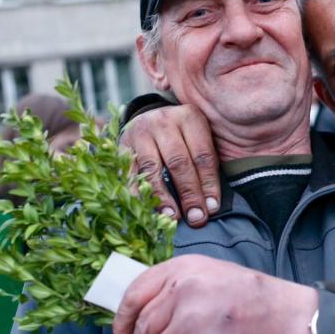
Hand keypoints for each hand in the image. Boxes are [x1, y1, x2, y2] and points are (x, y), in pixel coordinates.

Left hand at [111, 255, 318, 333]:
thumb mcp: (211, 274)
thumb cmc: (251, 297)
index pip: (135, 293)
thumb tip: (140, 313)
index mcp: (183, 268)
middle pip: (143, 328)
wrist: (286, 318)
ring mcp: (192, 319)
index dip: (121, 320)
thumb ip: (176, 286)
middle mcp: (184, 290)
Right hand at [120, 104, 220, 226]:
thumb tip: (211, 205)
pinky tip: (146, 209)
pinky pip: (130, 172)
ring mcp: (141, 131)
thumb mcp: (200, 136)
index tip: (212, 208)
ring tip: (172, 217)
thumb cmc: (183, 135)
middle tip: (195, 218)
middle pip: (179, 162)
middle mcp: (165, 121)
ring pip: (152, 168)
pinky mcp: (123, 144)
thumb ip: (207, 163)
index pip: (203, 155)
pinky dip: (138, 192)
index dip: (208, 184)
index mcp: (190, 117)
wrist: (150, 115)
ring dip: (162, 196)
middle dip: (189, 194)